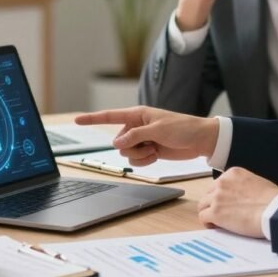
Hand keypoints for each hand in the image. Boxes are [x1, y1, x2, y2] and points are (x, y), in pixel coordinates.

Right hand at [75, 106, 218, 165]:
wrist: (200, 140)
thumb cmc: (182, 128)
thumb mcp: (158, 129)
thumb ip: (135, 135)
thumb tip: (116, 143)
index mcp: (137, 115)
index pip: (110, 116)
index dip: (92, 119)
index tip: (77, 120)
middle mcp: (137, 126)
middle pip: (118, 142)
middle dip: (132, 146)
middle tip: (150, 143)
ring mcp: (142, 140)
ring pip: (126, 153)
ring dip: (140, 155)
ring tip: (156, 148)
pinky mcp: (149, 151)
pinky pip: (136, 161)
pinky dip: (145, 161)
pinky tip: (157, 154)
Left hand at [197, 167, 277, 237]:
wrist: (275, 210)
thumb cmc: (273, 200)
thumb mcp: (257, 182)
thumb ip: (243, 186)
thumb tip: (241, 197)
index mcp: (233, 173)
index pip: (218, 183)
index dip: (221, 195)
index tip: (225, 203)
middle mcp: (223, 182)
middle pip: (208, 193)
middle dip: (213, 203)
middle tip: (220, 214)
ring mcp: (217, 197)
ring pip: (202, 205)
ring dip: (208, 213)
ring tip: (216, 222)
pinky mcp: (215, 212)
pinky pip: (203, 217)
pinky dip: (207, 223)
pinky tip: (215, 227)